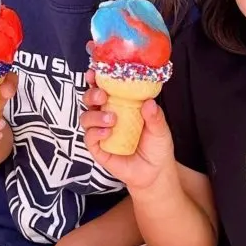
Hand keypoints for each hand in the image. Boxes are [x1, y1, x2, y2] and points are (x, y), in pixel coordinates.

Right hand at [81, 70, 175, 192]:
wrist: (155, 173)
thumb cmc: (156, 146)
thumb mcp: (160, 129)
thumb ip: (155, 116)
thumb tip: (149, 102)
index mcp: (121, 105)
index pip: (105, 87)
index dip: (96, 78)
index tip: (94, 71)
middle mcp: (107, 115)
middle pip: (89, 99)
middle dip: (92, 93)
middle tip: (103, 95)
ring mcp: (100, 132)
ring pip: (86, 117)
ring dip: (95, 115)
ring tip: (112, 119)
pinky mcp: (98, 149)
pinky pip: (88, 137)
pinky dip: (95, 132)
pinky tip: (106, 133)